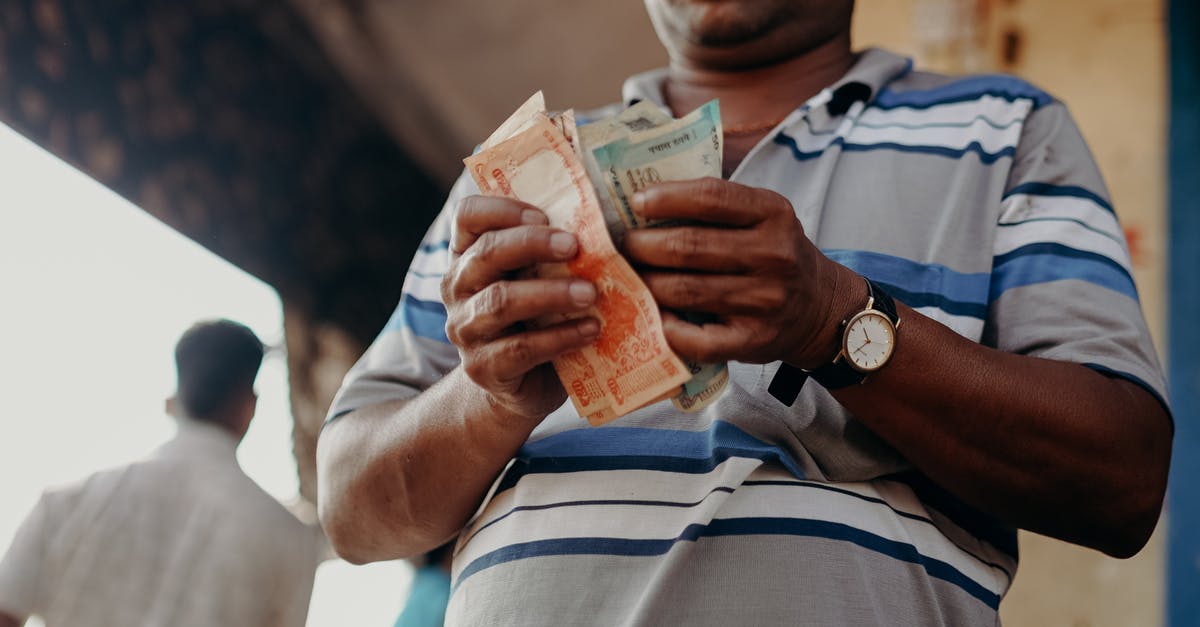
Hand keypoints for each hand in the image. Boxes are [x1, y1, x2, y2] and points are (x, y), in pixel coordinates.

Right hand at [442, 195, 599, 420]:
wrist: (523, 386)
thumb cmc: (538, 319)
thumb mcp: (537, 280)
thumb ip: (550, 252)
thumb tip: (600, 220)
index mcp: (468, 255)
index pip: (468, 216)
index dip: (502, 208)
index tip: (544, 215)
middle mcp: (458, 288)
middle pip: (486, 253)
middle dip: (532, 244)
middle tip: (575, 245)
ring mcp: (466, 329)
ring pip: (501, 301)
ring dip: (550, 293)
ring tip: (590, 292)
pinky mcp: (483, 368)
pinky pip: (521, 348)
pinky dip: (560, 337)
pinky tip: (590, 329)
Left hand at [621, 178, 859, 367]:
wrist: (821, 309)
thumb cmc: (775, 255)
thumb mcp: (765, 218)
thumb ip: (719, 207)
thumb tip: (645, 200)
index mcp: (774, 214)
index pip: (711, 197)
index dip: (666, 197)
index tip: (636, 202)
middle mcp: (773, 256)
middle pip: (688, 247)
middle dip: (643, 245)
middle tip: (624, 246)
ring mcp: (765, 301)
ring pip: (684, 290)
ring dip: (646, 283)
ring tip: (630, 276)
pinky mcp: (753, 340)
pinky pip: (696, 338)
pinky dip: (666, 328)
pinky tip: (652, 316)